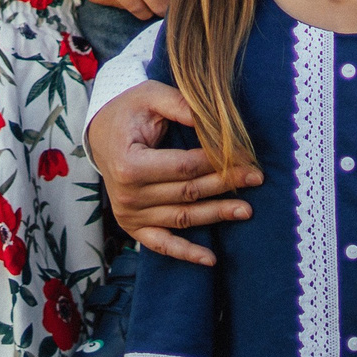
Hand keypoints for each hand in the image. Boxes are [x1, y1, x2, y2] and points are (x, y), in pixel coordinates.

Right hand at [89, 80, 259, 264]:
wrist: (100, 134)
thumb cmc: (128, 112)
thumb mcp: (151, 97)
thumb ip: (181, 106)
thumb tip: (216, 122)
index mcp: (129, 164)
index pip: (184, 167)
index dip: (217, 162)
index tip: (244, 155)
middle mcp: (128, 195)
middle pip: (188, 193)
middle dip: (225, 184)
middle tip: (256, 177)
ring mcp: (130, 215)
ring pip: (183, 218)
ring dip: (216, 215)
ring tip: (246, 209)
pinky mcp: (133, 227)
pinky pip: (162, 244)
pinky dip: (186, 254)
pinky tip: (211, 259)